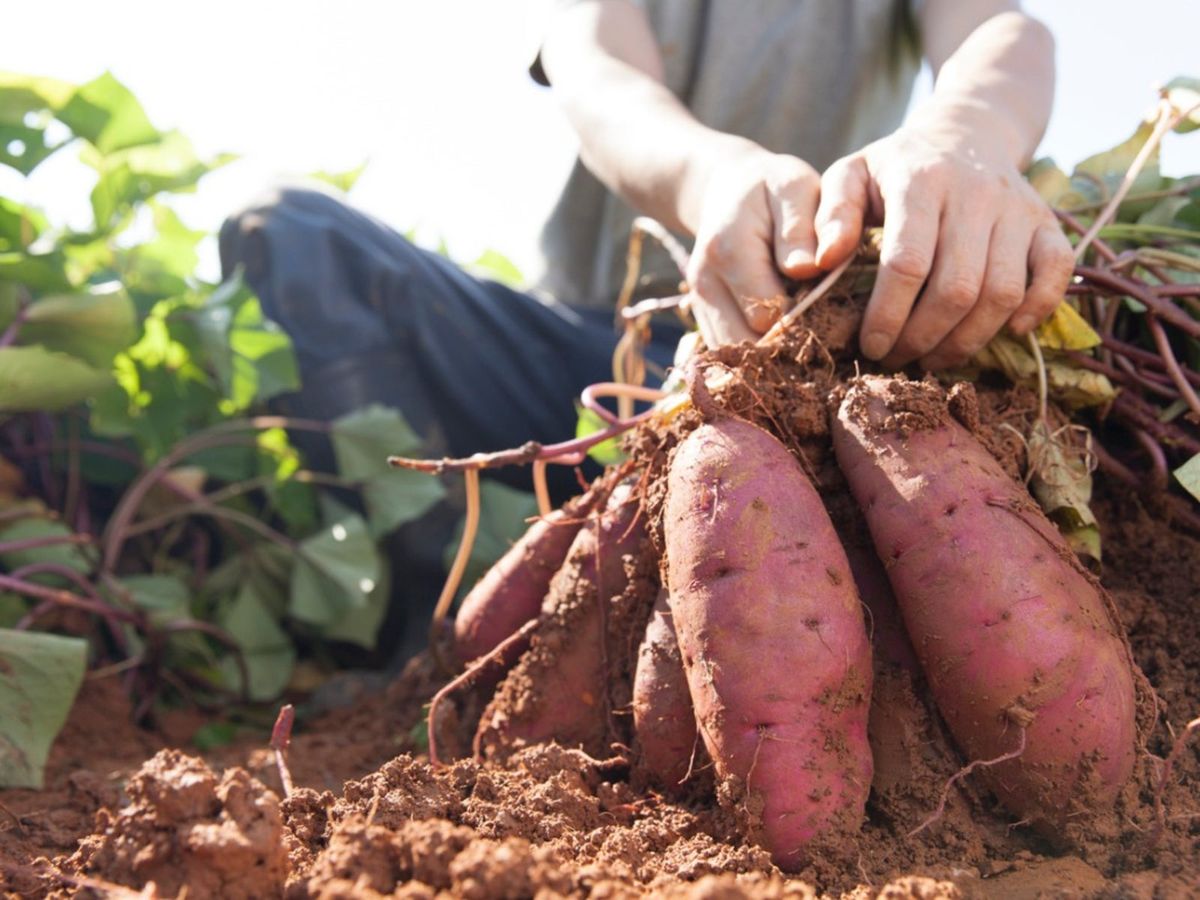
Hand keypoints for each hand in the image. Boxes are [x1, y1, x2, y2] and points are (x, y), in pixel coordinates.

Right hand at [685, 145, 822, 346]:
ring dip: (774, 358)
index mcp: (728, 251)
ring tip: (808, 340)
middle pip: (750, 345)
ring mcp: (699, 305)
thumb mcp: (794, 187)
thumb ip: (800, 227)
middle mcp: (705, 284)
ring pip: (737, 359)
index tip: (836, 311)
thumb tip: (806, 269)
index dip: (807, 320)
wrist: (728, 192)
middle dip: (790, 347)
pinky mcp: (703, 319)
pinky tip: (787, 340)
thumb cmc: (772, 188)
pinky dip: (759, 357)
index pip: (769, 314)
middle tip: (828, 333)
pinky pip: (730, 355)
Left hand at [813, 117, 1073, 369]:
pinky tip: (1007, 332)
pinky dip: (1038, 308)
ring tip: (934, 357)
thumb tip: (820, 262)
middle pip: (957, 287)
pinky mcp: (1047, 222)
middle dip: (923, 337)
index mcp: (920, 182)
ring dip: (968, 339)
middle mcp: (976, 193)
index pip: (907, 263)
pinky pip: (1057, 272)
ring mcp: (1018, 208)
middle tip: (898, 359)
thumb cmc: (895, 168)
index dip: (888, 315)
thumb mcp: (850, 175)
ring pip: (1003, 292)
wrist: (965, 133)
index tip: (870, 346)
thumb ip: (831, 215)